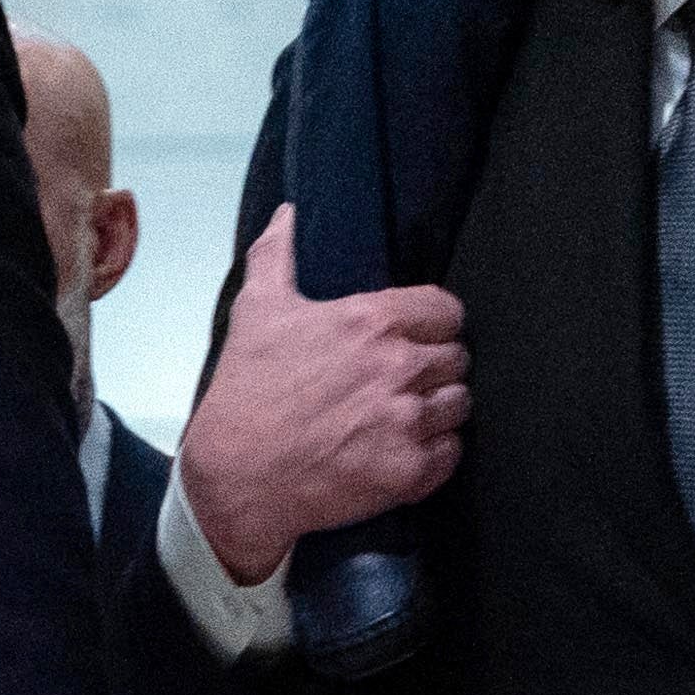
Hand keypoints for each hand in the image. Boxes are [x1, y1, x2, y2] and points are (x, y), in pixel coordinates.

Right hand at [177, 210, 468, 583]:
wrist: (234, 478)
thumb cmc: (245, 395)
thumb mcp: (256, 312)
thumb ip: (276, 255)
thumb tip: (286, 215)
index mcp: (370, 323)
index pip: (447, 311)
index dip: (432, 324)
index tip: (414, 336)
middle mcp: (397, 368)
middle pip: (457, 358)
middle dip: (433, 367)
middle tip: (399, 380)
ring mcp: (406, 422)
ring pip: (459, 405)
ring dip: (436, 408)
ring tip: (401, 415)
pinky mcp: (408, 471)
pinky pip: (451, 453)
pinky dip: (433, 453)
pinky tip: (400, 448)